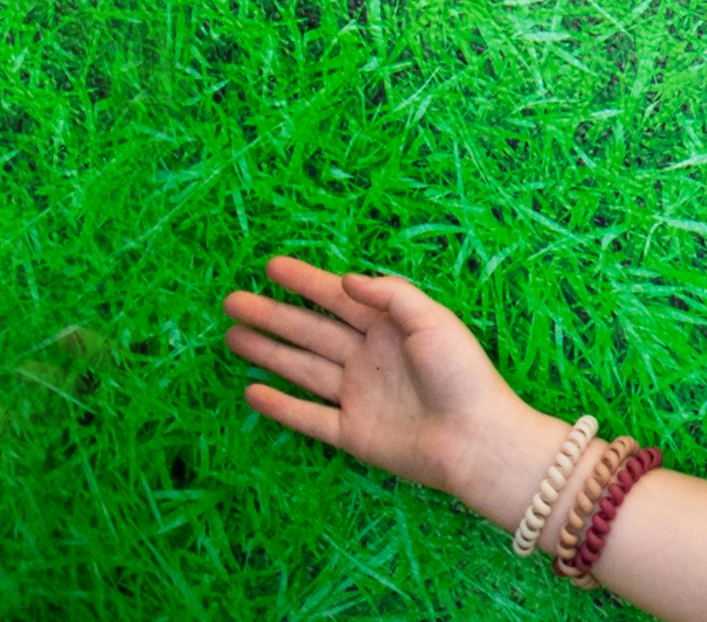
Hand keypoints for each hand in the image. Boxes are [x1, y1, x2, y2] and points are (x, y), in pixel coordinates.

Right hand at [224, 255, 548, 522]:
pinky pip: (308, 417)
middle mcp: (369, 358)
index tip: (271, 266)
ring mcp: (358, 396)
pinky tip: (251, 392)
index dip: (305, 282)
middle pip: (310, 331)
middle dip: (272, 316)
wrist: (475, 440)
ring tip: (232, 336)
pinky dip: (280, 406)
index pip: (338, 298)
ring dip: (268, 353)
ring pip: (302, 369)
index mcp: (390, 328)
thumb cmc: (461, 374)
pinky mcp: (352, 433)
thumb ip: (391, 296)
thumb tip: (346, 277)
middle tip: (232, 301)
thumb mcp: (433, 322)